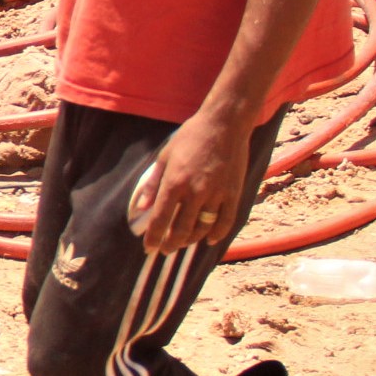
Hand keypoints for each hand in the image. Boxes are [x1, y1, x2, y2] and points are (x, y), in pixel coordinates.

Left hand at [134, 113, 249, 256]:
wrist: (224, 125)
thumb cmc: (190, 137)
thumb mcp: (165, 156)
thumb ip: (153, 184)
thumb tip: (141, 207)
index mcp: (174, 183)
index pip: (160, 219)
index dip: (153, 237)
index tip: (148, 248)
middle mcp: (195, 193)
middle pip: (181, 229)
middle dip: (170, 244)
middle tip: (164, 250)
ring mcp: (217, 194)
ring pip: (203, 228)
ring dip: (191, 240)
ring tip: (182, 244)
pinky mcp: (234, 193)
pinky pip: (226, 221)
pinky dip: (217, 234)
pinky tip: (209, 240)